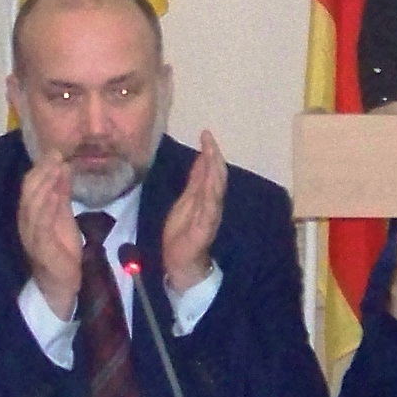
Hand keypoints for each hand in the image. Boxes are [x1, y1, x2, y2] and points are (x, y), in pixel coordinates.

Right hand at [17, 153, 84, 316]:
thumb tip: (64, 167)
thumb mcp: (62, 215)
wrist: (61, 283)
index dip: (41, 168)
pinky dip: (48, 207)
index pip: (31, 186)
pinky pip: (42, 225)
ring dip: (45, 184)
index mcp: (30, 214)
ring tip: (56, 168)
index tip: (55, 151)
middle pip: (29, 191)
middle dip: (42, 171)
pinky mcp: (41, 248)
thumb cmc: (61, 250)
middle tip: (56, 154)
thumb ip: (61, 194)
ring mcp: (32, 235)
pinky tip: (55, 194)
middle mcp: (26, 222)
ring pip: (33, 205)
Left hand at [159, 130, 226, 294]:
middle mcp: (210, 204)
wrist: (180, 263)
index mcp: (204, 196)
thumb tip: (202, 158)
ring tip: (212, 155)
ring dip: (214, 173)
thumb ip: (195, 181)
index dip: (209, 152)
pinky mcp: (204, 230)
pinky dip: (212, 198)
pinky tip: (212, 185)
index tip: (206, 134)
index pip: (210, 171)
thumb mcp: (186, 201)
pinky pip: (209, 211)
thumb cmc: (182, 232)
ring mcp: (208, 217)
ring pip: (214, 191)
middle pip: (215, 178)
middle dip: (213, 158)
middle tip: (210, 140)